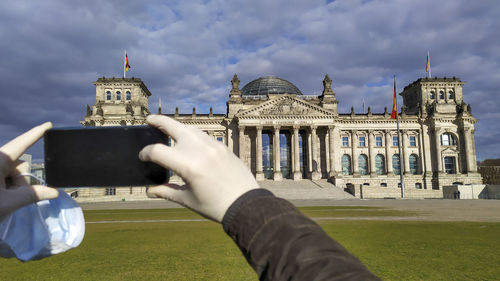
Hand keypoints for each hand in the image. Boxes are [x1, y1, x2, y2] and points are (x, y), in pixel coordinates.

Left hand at [0, 122, 58, 220]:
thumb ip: (33, 195)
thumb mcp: (8, 203)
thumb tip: (54, 192)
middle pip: (19, 166)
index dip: (36, 134)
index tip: (48, 124)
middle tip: (10, 199)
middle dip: (21, 182)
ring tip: (1, 202)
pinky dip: (6, 191)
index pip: (22, 144)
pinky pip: (5, 179)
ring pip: (12, 175)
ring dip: (12, 189)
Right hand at [139, 115, 259, 221]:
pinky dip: (192, 134)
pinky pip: (203, 135)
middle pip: (173, 127)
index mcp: (188, 165)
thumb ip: (166, 192)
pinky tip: (187, 140)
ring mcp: (213, 145)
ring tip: (167, 129)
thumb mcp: (188, 200)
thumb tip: (149, 191)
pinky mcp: (222, 147)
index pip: (158, 151)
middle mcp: (199, 150)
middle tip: (149, 120)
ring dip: (177, 127)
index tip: (142, 157)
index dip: (146, 153)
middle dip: (159, 121)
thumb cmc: (216, 206)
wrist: (246, 204)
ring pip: (189, 128)